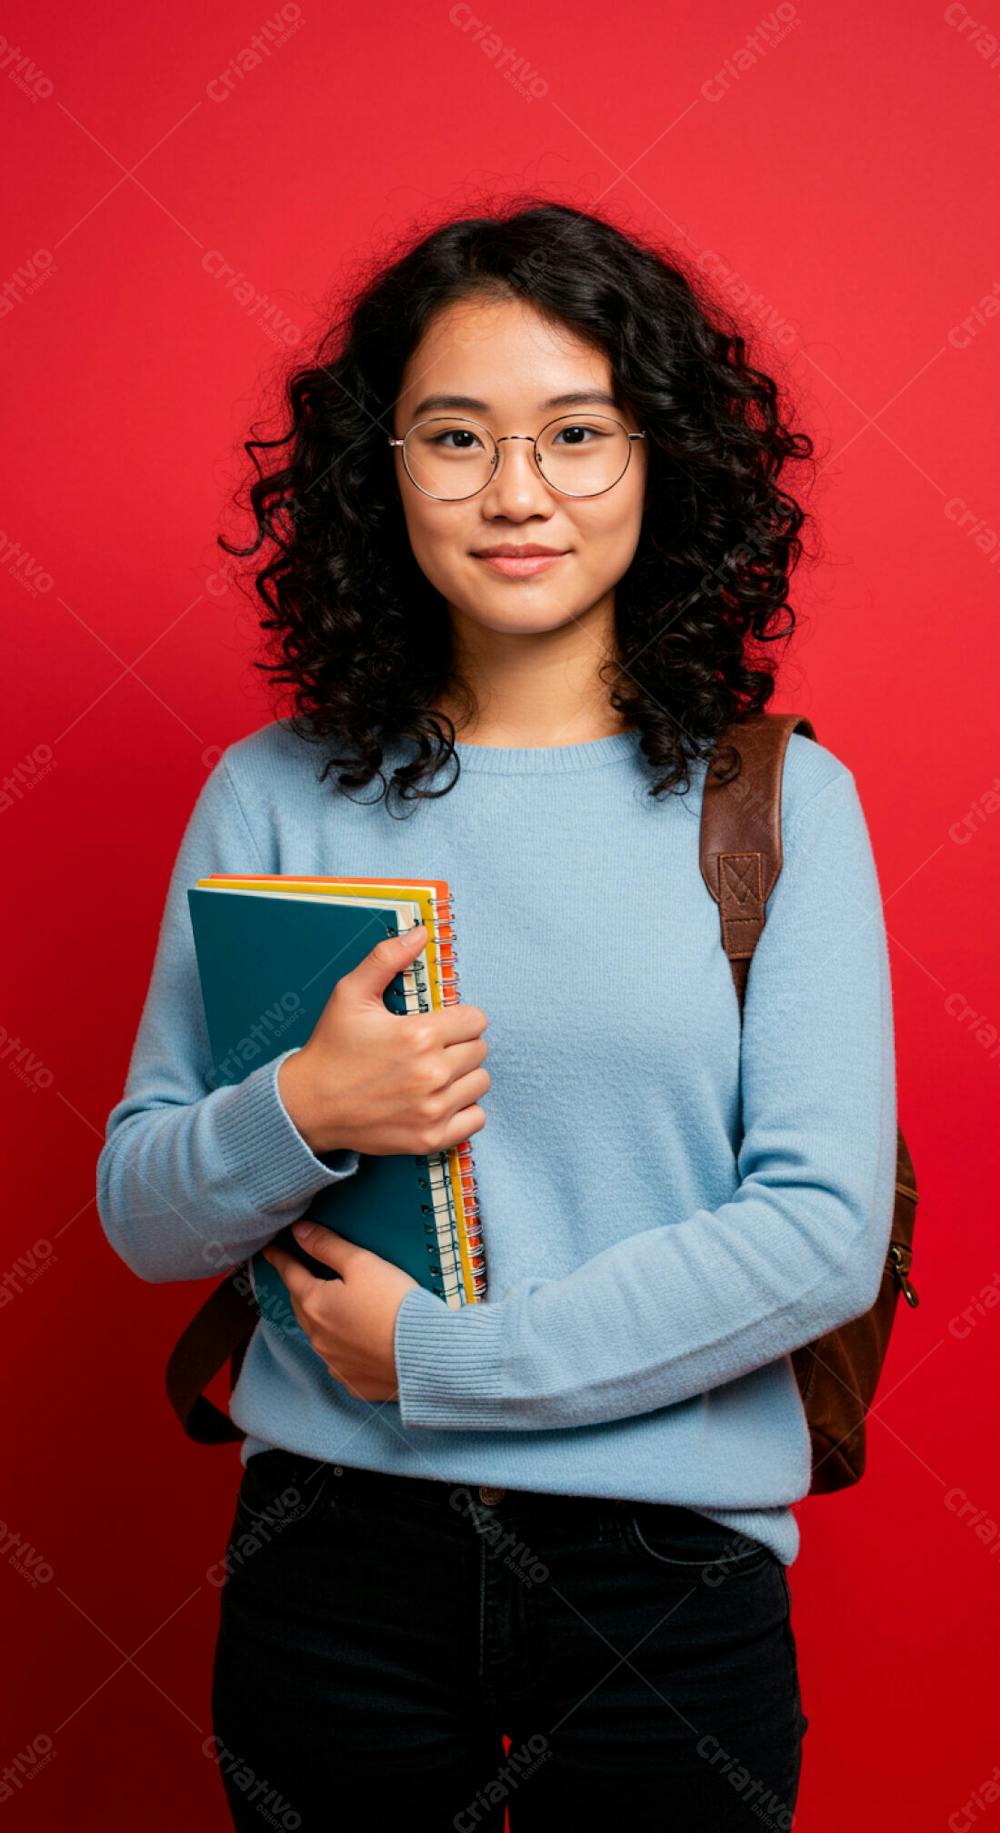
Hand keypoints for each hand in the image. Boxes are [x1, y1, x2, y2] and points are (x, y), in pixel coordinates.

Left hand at [261, 1220, 419, 1401]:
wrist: (425, 1355)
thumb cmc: (394, 1304)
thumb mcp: (362, 1264)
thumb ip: (327, 1246)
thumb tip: (299, 1232)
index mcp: (315, 1303)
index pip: (290, 1274)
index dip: (280, 1258)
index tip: (270, 1250)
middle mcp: (317, 1336)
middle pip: (301, 1305)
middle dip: (300, 1288)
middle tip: (303, 1274)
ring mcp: (333, 1362)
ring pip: (318, 1334)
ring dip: (321, 1318)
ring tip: (334, 1306)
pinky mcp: (353, 1381)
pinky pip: (339, 1359)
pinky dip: (341, 1346)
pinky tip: (356, 1341)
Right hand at [277, 922, 490, 1157]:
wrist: (308, 1105)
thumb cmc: (331, 1048)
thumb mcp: (350, 994)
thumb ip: (387, 958)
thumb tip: (421, 933)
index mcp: (418, 1035)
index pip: (476, 1020)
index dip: (459, 1018)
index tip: (440, 1024)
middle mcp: (431, 1074)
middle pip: (480, 1050)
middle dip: (460, 1044)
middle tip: (433, 1048)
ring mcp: (432, 1109)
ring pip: (480, 1082)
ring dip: (463, 1076)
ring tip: (435, 1073)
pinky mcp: (430, 1137)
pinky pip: (476, 1119)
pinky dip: (464, 1109)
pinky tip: (439, 1099)